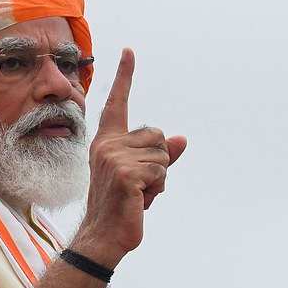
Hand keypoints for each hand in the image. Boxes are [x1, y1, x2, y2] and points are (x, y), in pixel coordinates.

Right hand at [72, 48, 185, 265]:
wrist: (104, 235)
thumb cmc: (122, 205)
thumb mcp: (143, 176)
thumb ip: (161, 156)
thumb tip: (183, 138)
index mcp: (107, 141)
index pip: (118, 103)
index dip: (125, 76)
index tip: (129, 51)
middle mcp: (108, 145)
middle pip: (159, 136)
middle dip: (160, 162)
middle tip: (140, 184)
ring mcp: (114, 158)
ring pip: (164, 155)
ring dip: (159, 178)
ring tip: (138, 193)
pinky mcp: (126, 174)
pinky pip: (161, 172)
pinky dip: (157, 189)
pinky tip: (139, 200)